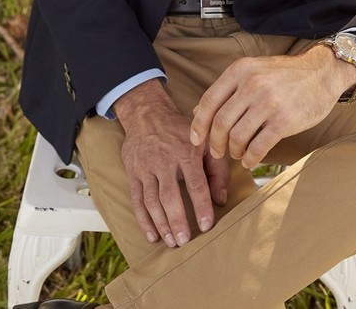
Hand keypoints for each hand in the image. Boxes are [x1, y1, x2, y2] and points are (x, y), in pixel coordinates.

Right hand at [114, 79, 229, 247]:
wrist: (148, 115)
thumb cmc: (181, 132)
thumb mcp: (205, 142)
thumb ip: (217, 169)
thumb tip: (222, 199)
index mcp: (186, 152)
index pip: (195, 182)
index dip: (201, 205)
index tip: (206, 226)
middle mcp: (165, 161)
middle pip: (170, 195)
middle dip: (178, 220)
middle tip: (185, 241)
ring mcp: (147, 168)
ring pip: (152, 200)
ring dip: (161, 224)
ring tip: (172, 241)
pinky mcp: (134, 174)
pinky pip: (137, 200)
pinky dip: (143, 220)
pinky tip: (152, 235)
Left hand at [189, 45, 355, 169]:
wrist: (323, 72)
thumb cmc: (285, 74)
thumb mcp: (253, 71)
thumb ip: (227, 89)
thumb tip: (197, 112)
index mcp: (241, 70)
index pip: (209, 101)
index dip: (199, 124)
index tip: (196, 139)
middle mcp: (252, 84)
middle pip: (220, 122)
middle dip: (215, 143)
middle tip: (216, 152)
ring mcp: (268, 102)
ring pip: (237, 137)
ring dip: (234, 151)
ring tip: (238, 154)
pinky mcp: (284, 121)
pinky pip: (258, 147)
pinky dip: (250, 158)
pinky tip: (251, 160)